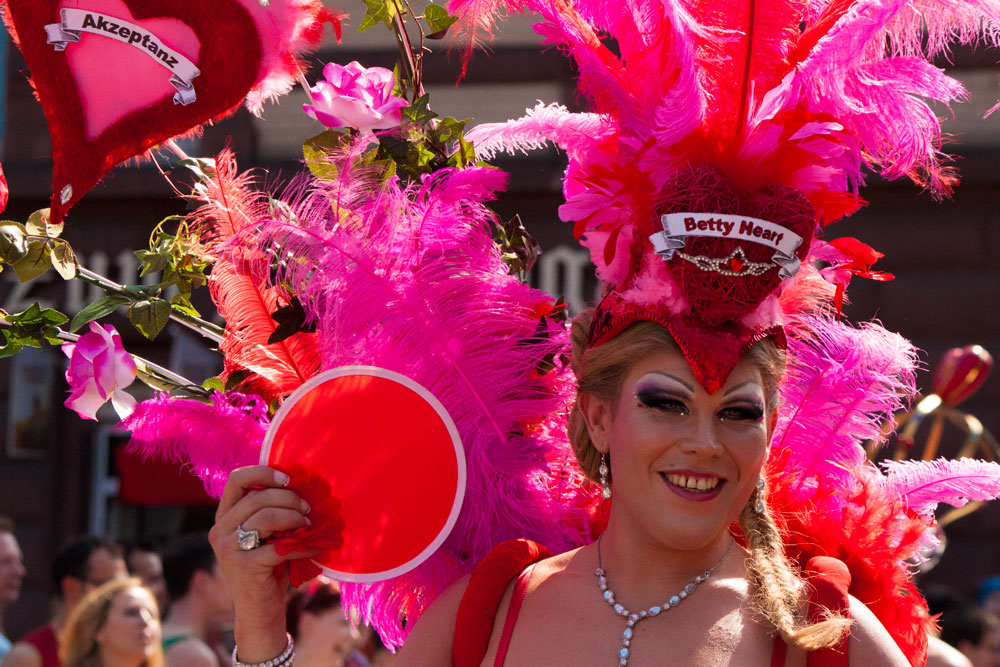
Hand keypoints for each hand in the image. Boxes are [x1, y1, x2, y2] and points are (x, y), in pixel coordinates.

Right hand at [209, 465, 316, 661]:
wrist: (260, 612)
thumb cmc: (269, 568)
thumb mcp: (265, 535)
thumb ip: (271, 511)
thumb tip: (302, 485)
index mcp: (224, 517)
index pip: (237, 479)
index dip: (265, 472)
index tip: (290, 479)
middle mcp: (219, 530)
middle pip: (258, 497)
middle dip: (290, 499)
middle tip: (309, 510)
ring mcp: (228, 549)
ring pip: (267, 517)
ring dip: (295, 518)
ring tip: (309, 526)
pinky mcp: (244, 567)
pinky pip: (279, 546)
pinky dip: (303, 545)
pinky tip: (314, 548)